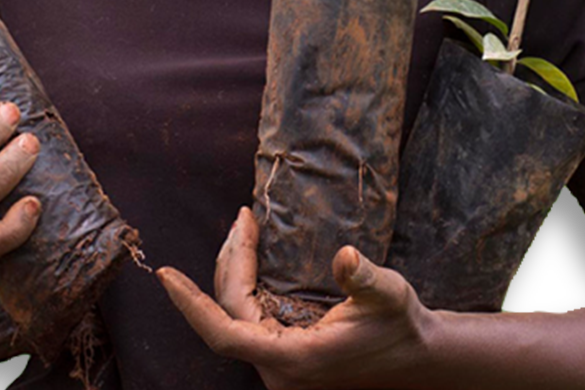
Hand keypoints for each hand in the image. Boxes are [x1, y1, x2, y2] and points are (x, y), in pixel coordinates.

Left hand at [157, 207, 433, 389]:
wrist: (419, 358)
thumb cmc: (402, 327)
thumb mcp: (389, 296)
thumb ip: (365, 279)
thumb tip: (345, 257)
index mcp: (294, 359)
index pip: (223, 334)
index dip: (191, 305)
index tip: (165, 274)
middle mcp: (278, 367)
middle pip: (228, 311)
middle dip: (230, 260)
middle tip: (242, 217)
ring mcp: (278, 363)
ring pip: (234, 313)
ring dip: (234, 267)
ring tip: (243, 225)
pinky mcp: (282, 354)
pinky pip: (247, 317)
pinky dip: (245, 281)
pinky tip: (250, 253)